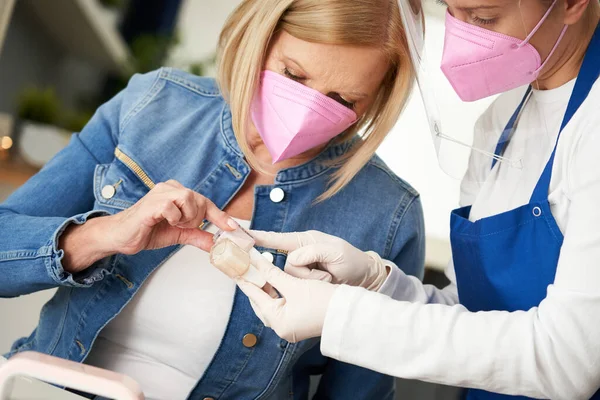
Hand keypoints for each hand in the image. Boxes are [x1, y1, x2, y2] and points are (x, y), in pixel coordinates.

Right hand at [109, 180, 236, 252]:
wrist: (120, 237)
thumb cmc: (146, 230)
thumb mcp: (178, 235)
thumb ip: (197, 235)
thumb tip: (216, 243)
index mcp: (177, 193)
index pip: (205, 202)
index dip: (220, 216)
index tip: (233, 228)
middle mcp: (170, 188)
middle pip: (200, 199)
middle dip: (196, 218)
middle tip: (181, 226)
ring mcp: (161, 192)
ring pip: (189, 199)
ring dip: (185, 217)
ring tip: (172, 224)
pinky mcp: (152, 202)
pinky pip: (173, 207)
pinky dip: (173, 218)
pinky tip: (162, 222)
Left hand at [236, 254, 336, 342]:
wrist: (349, 311)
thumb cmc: (322, 299)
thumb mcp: (294, 284)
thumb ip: (271, 272)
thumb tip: (254, 260)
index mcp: (277, 321)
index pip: (254, 296)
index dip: (245, 279)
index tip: (236, 267)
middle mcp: (282, 327)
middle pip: (261, 302)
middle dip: (255, 284)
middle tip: (248, 268)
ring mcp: (291, 326)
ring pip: (271, 304)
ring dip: (267, 288)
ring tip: (261, 271)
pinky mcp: (299, 322)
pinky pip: (282, 305)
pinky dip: (278, 293)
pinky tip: (276, 281)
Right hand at [251, 230, 387, 289]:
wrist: (364, 278)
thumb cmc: (352, 260)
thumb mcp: (335, 252)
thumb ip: (312, 252)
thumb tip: (293, 259)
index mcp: (305, 241)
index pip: (277, 239)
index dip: (259, 238)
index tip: (242, 235)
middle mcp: (300, 253)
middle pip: (284, 265)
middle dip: (303, 273)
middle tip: (322, 273)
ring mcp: (302, 269)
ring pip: (290, 278)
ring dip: (311, 281)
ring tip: (329, 278)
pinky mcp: (304, 282)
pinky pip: (297, 287)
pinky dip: (312, 286)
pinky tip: (326, 282)